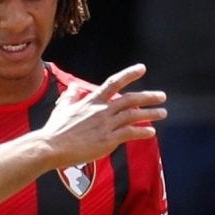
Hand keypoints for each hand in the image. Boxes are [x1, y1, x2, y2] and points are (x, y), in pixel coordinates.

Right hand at [36, 64, 165, 167]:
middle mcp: (102, 110)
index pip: (114, 82)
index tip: (142, 68)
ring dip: (150, 113)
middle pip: (131, 99)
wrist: (52, 146)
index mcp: (92, 100)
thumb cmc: (56, 128)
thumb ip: (72, 95)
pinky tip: (151, 132)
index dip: (129, 74)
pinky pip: (130, 133)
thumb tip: (75, 87)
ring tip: (162, 113)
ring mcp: (106, 125)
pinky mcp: (108, 140)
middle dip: (148, 97)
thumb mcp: (62, 106)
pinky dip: (142, 132)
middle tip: (162, 96)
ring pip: (133, 115)